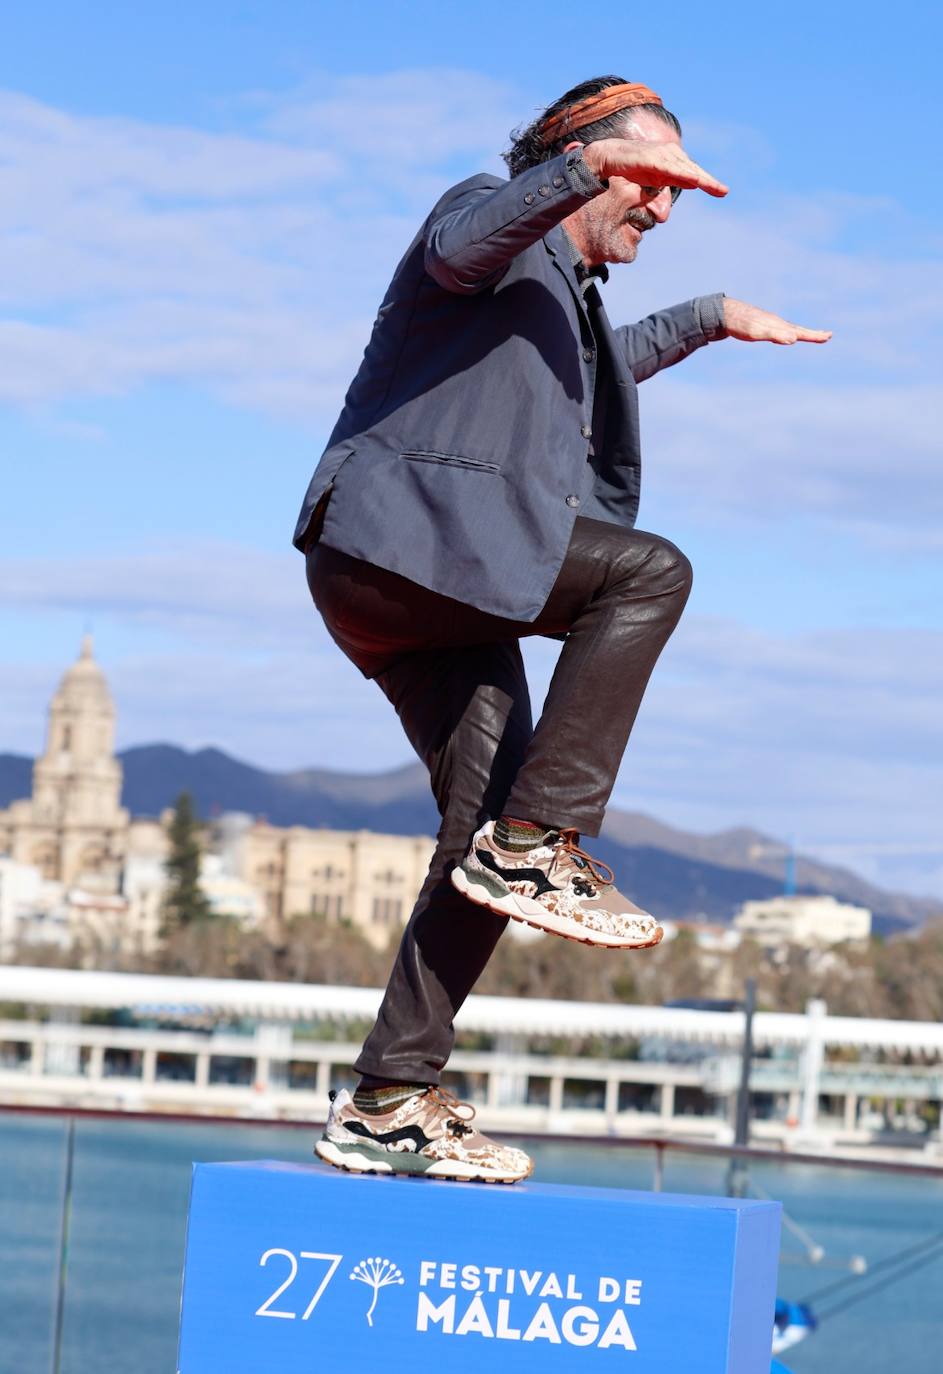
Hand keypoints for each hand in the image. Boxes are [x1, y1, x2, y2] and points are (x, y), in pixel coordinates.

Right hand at [582, 138, 727, 197]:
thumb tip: (694, 183)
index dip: (708, 182)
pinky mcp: (651, 157)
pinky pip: (670, 167)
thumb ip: (675, 180)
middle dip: (709, 181)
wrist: (610, 157)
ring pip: (684, 169)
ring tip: (713, 187)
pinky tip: (693, 180)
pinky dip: (682, 173)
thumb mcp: (658, 178)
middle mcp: (671, 154)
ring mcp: (661, 154)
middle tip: (724, 192)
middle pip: (693, 170)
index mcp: (673, 160)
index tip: (723, 192)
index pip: (694, 172)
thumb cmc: (633, 167)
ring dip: (699, 178)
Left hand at [723, 298, 831, 343]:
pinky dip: (786, 334)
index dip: (814, 335)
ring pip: (788, 330)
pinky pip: (778, 331)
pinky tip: (783, 337)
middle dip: (813, 334)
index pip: (801, 332)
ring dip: (800, 333)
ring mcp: (768, 323)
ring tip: (808, 336)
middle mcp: (776, 323)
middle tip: (828, 336)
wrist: (724, 314)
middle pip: (798, 330)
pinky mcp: (760, 325)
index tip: (829, 336)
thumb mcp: (757, 332)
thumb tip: (793, 339)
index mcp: (778, 325)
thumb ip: (775, 335)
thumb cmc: (741, 324)